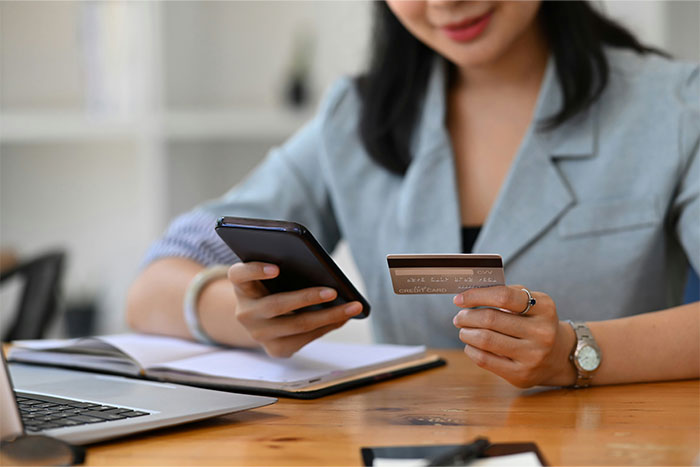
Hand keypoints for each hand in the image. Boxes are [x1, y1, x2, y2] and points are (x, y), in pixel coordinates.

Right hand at [227, 262, 362, 357]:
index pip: (240, 275)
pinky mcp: (275, 349)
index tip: (276, 268)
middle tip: (333, 291)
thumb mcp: (271, 275)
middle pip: (276, 305)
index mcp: (240, 286)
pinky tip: (344, 317)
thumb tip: (323, 271)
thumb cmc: (272, 286)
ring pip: (297, 325)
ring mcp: (258, 334)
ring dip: (329, 316)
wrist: (261, 318)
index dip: (256, 270)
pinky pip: (305, 339)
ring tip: (352, 307)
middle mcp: (245, 312)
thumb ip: (284, 267)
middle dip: (307, 298)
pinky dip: (327, 327)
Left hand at [452, 285, 574, 387]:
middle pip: (491, 319)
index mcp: (544, 307)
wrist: (558, 356)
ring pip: (485, 340)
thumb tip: (469, 295)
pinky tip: (471, 345)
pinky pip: (485, 360)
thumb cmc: (534, 323)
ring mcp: (533, 355)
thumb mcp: (531, 303)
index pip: (504, 296)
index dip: (476, 296)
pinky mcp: (521, 374)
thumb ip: (505, 295)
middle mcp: (542, 332)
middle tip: (460, 317)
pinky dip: (471, 350)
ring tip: (463, 330)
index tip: (459, 299)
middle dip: (467, 316)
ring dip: (466, 333)